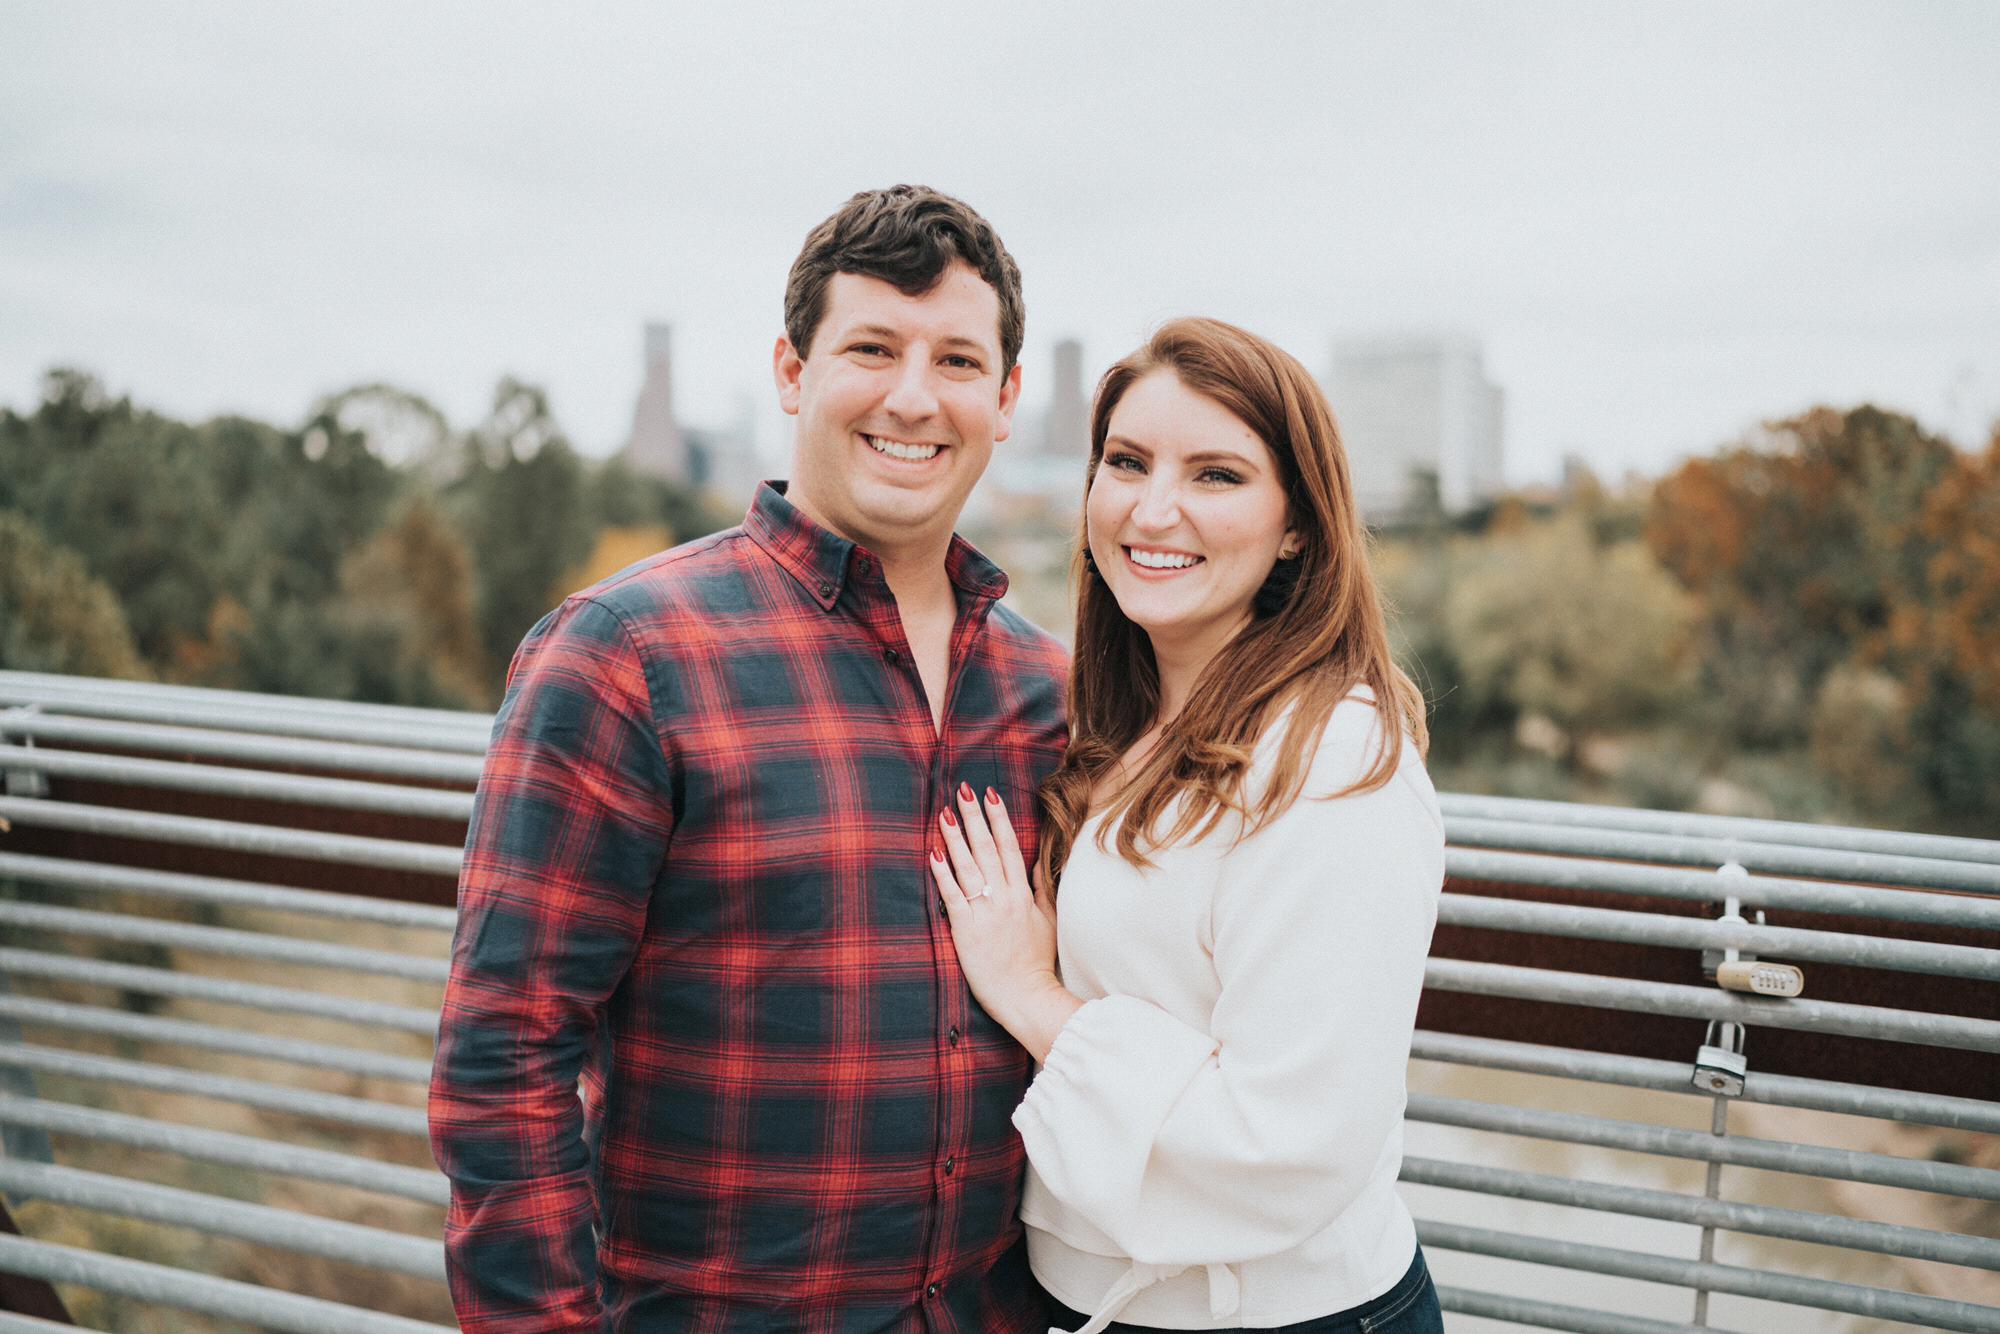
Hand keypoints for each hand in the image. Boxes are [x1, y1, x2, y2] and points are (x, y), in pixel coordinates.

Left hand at [932, 783, 1080, 1060]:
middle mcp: (1004, 897)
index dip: (998, 819)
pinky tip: (933, 853)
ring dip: (955, 838)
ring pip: (968, 867)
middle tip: (962, 791)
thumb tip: (1040, 862)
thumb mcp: (1048, 921)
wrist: (1026, 996)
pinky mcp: (966, 929)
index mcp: (1023, 894)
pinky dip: (942, 874)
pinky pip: (953, 896)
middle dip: (974, 817)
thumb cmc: (1037, 962)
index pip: (1009, 848)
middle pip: (986, 849)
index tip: (990, 795)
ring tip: (944, 813)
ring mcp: (985, 912)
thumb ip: (1042, 889)